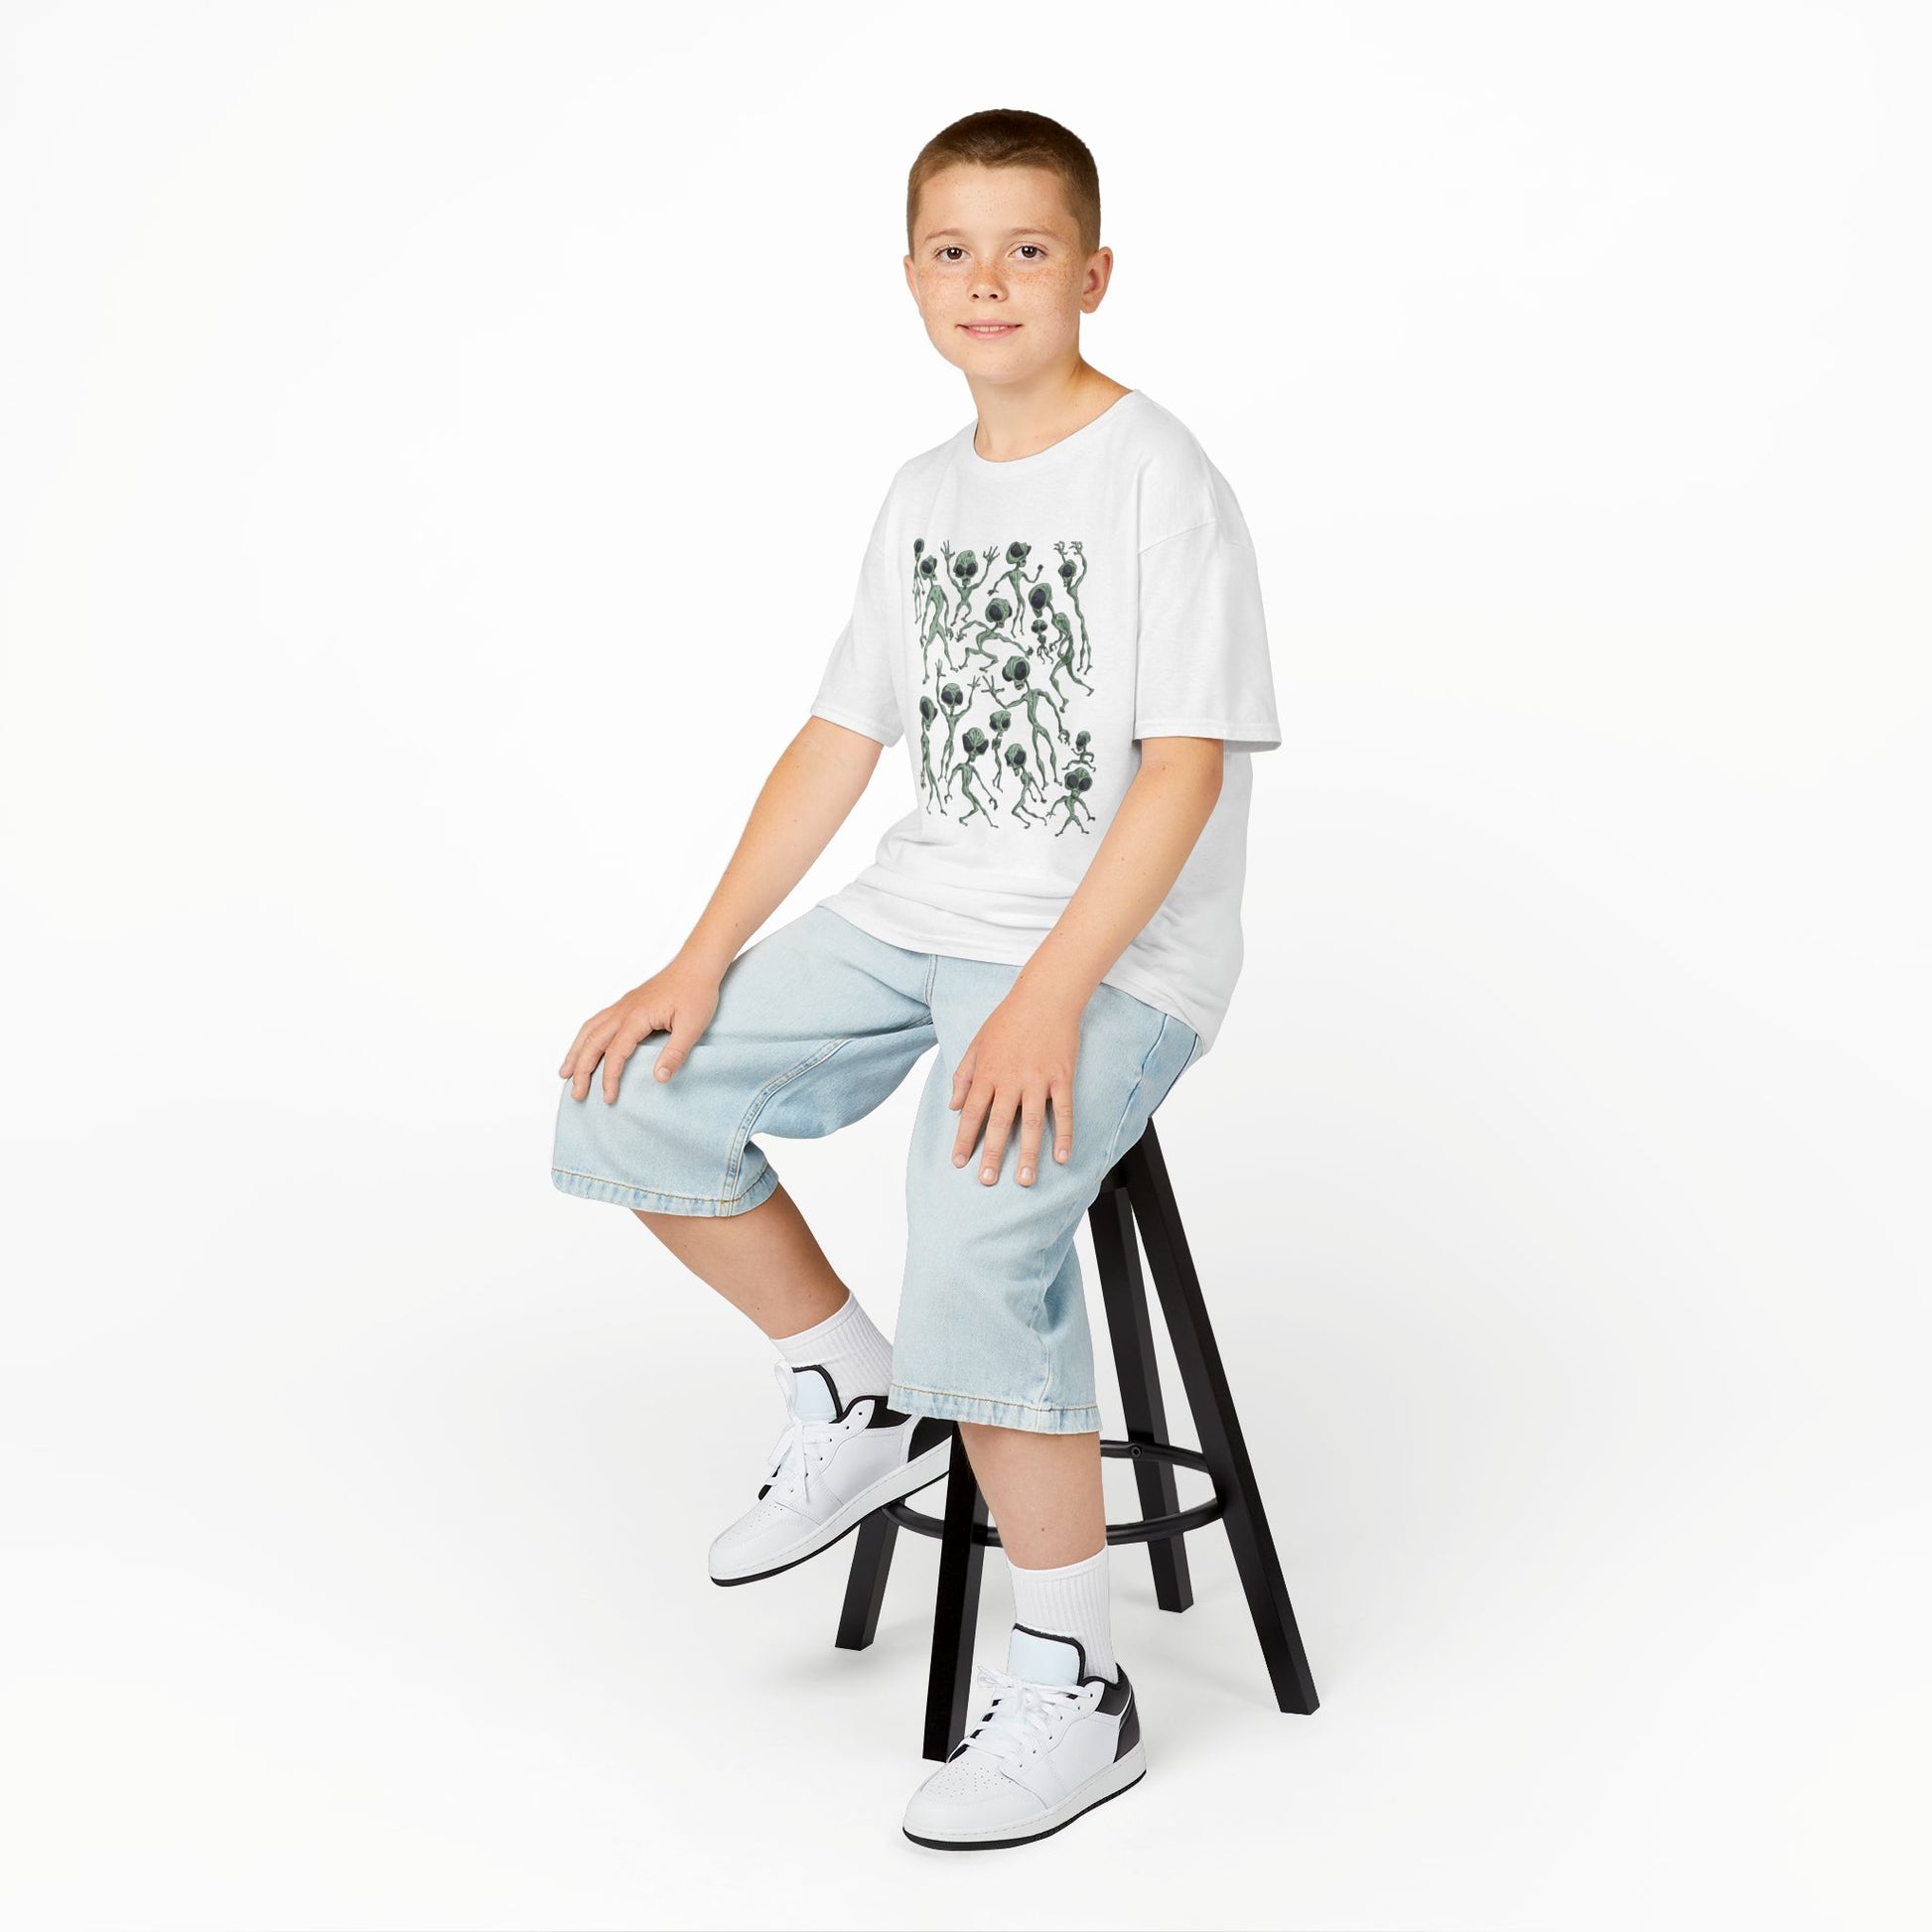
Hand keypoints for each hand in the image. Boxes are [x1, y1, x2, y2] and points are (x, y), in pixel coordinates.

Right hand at [558, 956, 722, 1102]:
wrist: (697, 964)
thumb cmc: (697, 993)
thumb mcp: (693, 1027)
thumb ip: (675, 1053)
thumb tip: (659, 1079)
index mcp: (637, 1017)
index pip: (614, 1053)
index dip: (609, 1078)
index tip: (608, 1098)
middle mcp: (623, 1011)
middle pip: (593, 1043)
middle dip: (581, 1070)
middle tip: (576, 1093)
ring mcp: (623, 1005)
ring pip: (589, 1030)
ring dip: (575, 1052)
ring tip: (565, 1072)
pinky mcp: (627, 1003)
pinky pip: (597, 1021)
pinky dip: (585, 1036)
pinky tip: (584, 1045)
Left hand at [947, 985, 1080, 1185]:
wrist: (1045, 996)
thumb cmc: (1008, 1018)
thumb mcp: (977, 1044)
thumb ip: (963, 1076)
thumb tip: (952, 1106)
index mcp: (987, 1073)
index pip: (971, 1112)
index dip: (964, 1139)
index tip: (959, 1162)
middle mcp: (1010, 1079)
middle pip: (999, 1124)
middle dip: (992, 1154)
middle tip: (987, 1180)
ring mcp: (1038, 1080)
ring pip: (1031, 1123)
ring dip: (1028, 1153)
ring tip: (1025, 1180)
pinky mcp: (1061, 1077)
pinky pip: (1063, 1111)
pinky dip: (1063, 1134)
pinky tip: (1061, 1156)